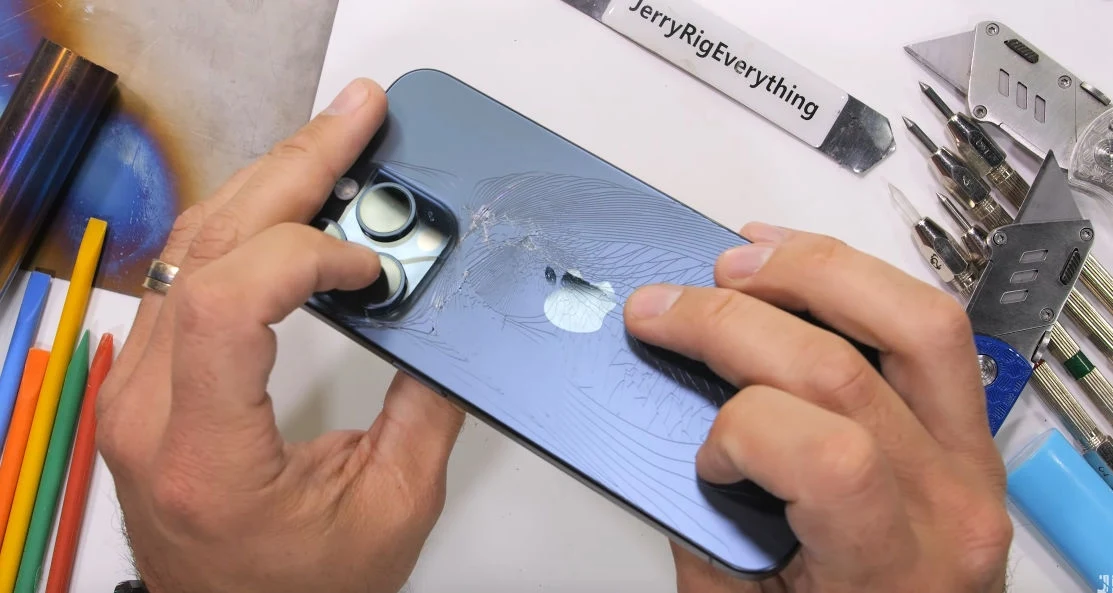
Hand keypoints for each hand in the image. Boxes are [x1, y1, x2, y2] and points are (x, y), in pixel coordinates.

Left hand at [96, 79, 464, 592]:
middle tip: (356, 122)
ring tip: (332, 145)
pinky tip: (288, 199)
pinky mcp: (144, 379)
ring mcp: (133, 389)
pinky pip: (185, 272)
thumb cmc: (303, 590)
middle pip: (204, 249)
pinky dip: (244, 223)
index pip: (227, 302)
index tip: (370, 263)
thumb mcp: (391, 508)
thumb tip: (440, 317)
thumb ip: (425, 407)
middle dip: (293, 171)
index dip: (302, 254)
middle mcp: (148, 411)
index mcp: (208, 453)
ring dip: (267, 185)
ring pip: (188, 247)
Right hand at [624, 223, 1011, 592]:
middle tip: (661, 310)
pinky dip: (859, 280)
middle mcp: (945, 500)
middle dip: (728, 320)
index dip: (742, 435)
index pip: (830, 461)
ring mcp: (970, 453)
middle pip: (839, 371)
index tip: (705, 459)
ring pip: (914, 320)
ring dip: (814, 271)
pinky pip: (929, 327)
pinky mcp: (970, 425)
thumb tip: (670, 416)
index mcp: (891, 564)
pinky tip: (802, 268)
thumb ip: (705, 520)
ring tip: (740, 264)